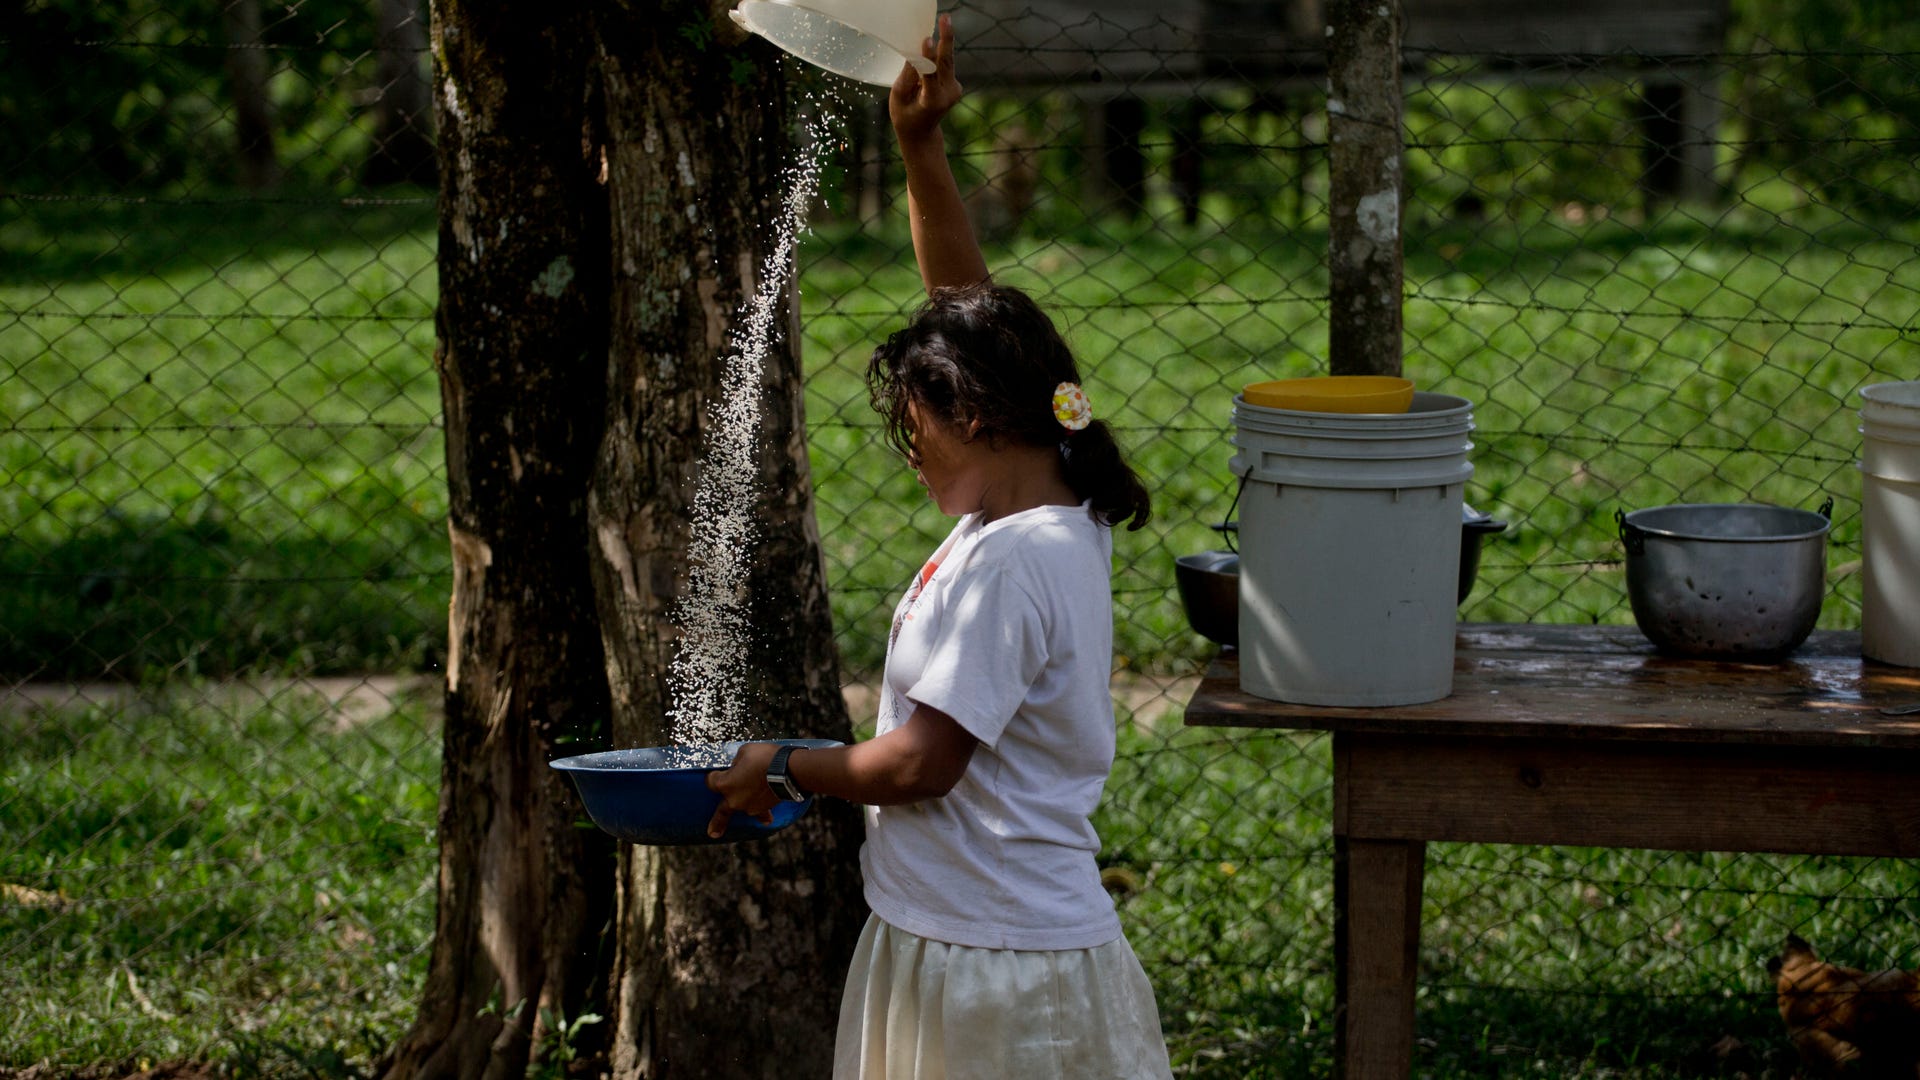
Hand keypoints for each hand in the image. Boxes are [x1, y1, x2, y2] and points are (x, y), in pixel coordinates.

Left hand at [705, 741, 778, 838]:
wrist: (787, 770)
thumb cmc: (764, 758)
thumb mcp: (744, 752)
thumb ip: (737, 762)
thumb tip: (738, 767)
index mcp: (725, 784)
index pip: (711, 782)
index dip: (713, 776)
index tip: (716, 774)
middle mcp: (734, 800)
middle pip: (722, 811)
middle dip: (716, 822)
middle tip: (712, 833)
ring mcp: (749, 807)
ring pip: (743, 808)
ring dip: (746, 803)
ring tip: (753, 798)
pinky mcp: (764, 809)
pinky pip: (761, 813)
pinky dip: (763, 815)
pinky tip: (766, 820)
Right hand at [890, 12, 961, 143]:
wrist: (921, 133)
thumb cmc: (905, 115)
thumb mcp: (898, 97)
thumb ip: (907, 76)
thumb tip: (915, 53)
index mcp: (931, 101)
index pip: (930, 75)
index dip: (928, 56)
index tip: (927, 39)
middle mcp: (947, 95)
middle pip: (946, 62)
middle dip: (946, 38)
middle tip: (946, 18)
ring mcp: (954, 90)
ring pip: (947, 61)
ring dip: (944, 41)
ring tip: (945, 20)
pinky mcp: (956, 85)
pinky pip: (945, 65)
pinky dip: (938, 55)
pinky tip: (933, 48)